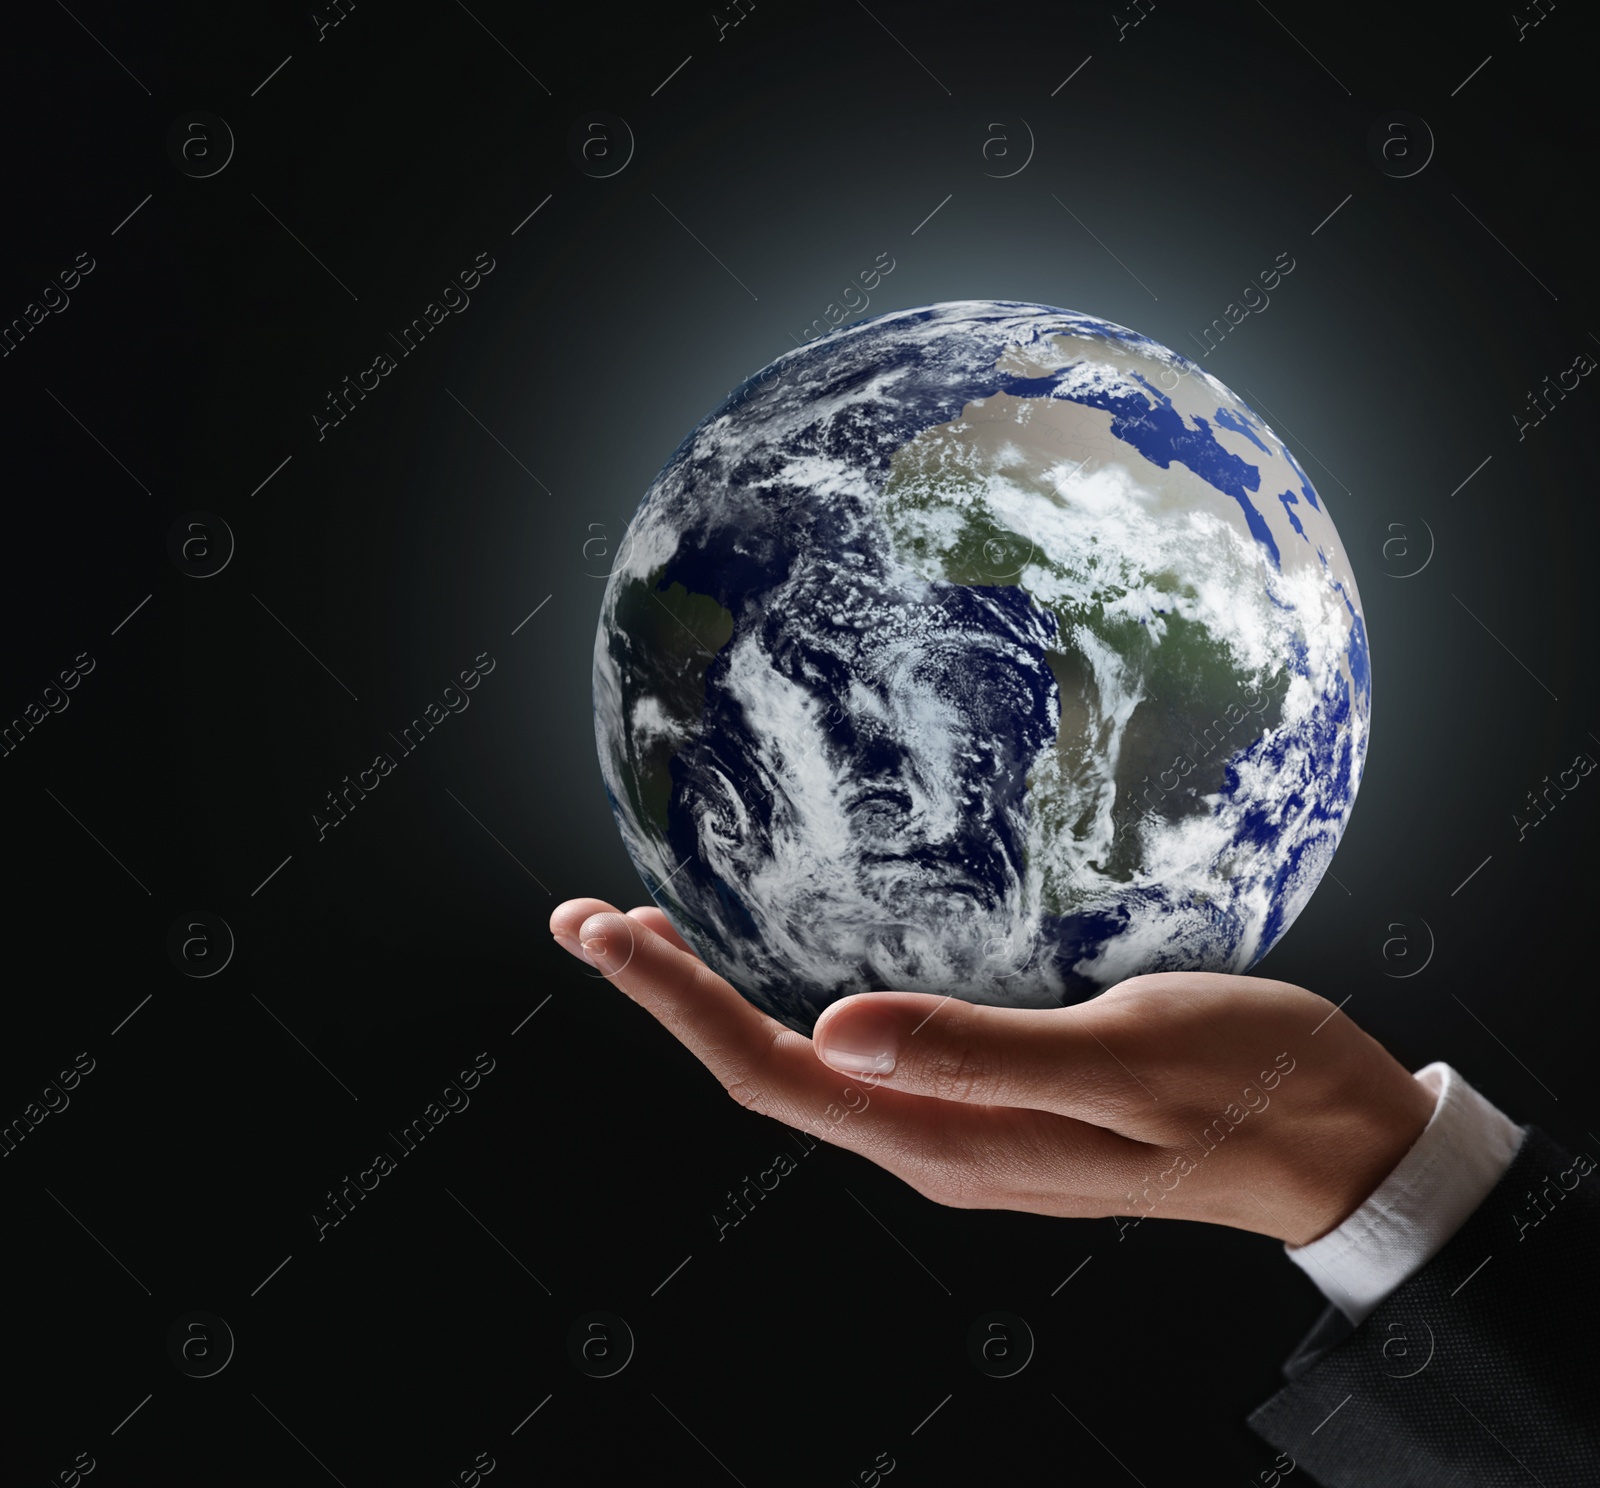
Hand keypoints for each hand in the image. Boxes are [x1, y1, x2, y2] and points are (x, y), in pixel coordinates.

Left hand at [549, 898, 1436, 1245]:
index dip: (677, 1005)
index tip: (603, 933)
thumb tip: (835, 1033)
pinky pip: (858, 1064)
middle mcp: (935, 1145)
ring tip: (651, 942)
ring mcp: (960, 1131)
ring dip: (717, 1005)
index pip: (776, 1072)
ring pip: (805, 1069)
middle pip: (767, 1071)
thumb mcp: (1124, 1059)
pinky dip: (792, 1015)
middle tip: (588, 921)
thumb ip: (981, 1052)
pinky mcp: (990, 1104)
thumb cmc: (1247, 1089)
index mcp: (951, 1140)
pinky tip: (784, 985)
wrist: (1332, 1142)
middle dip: (668, 997)